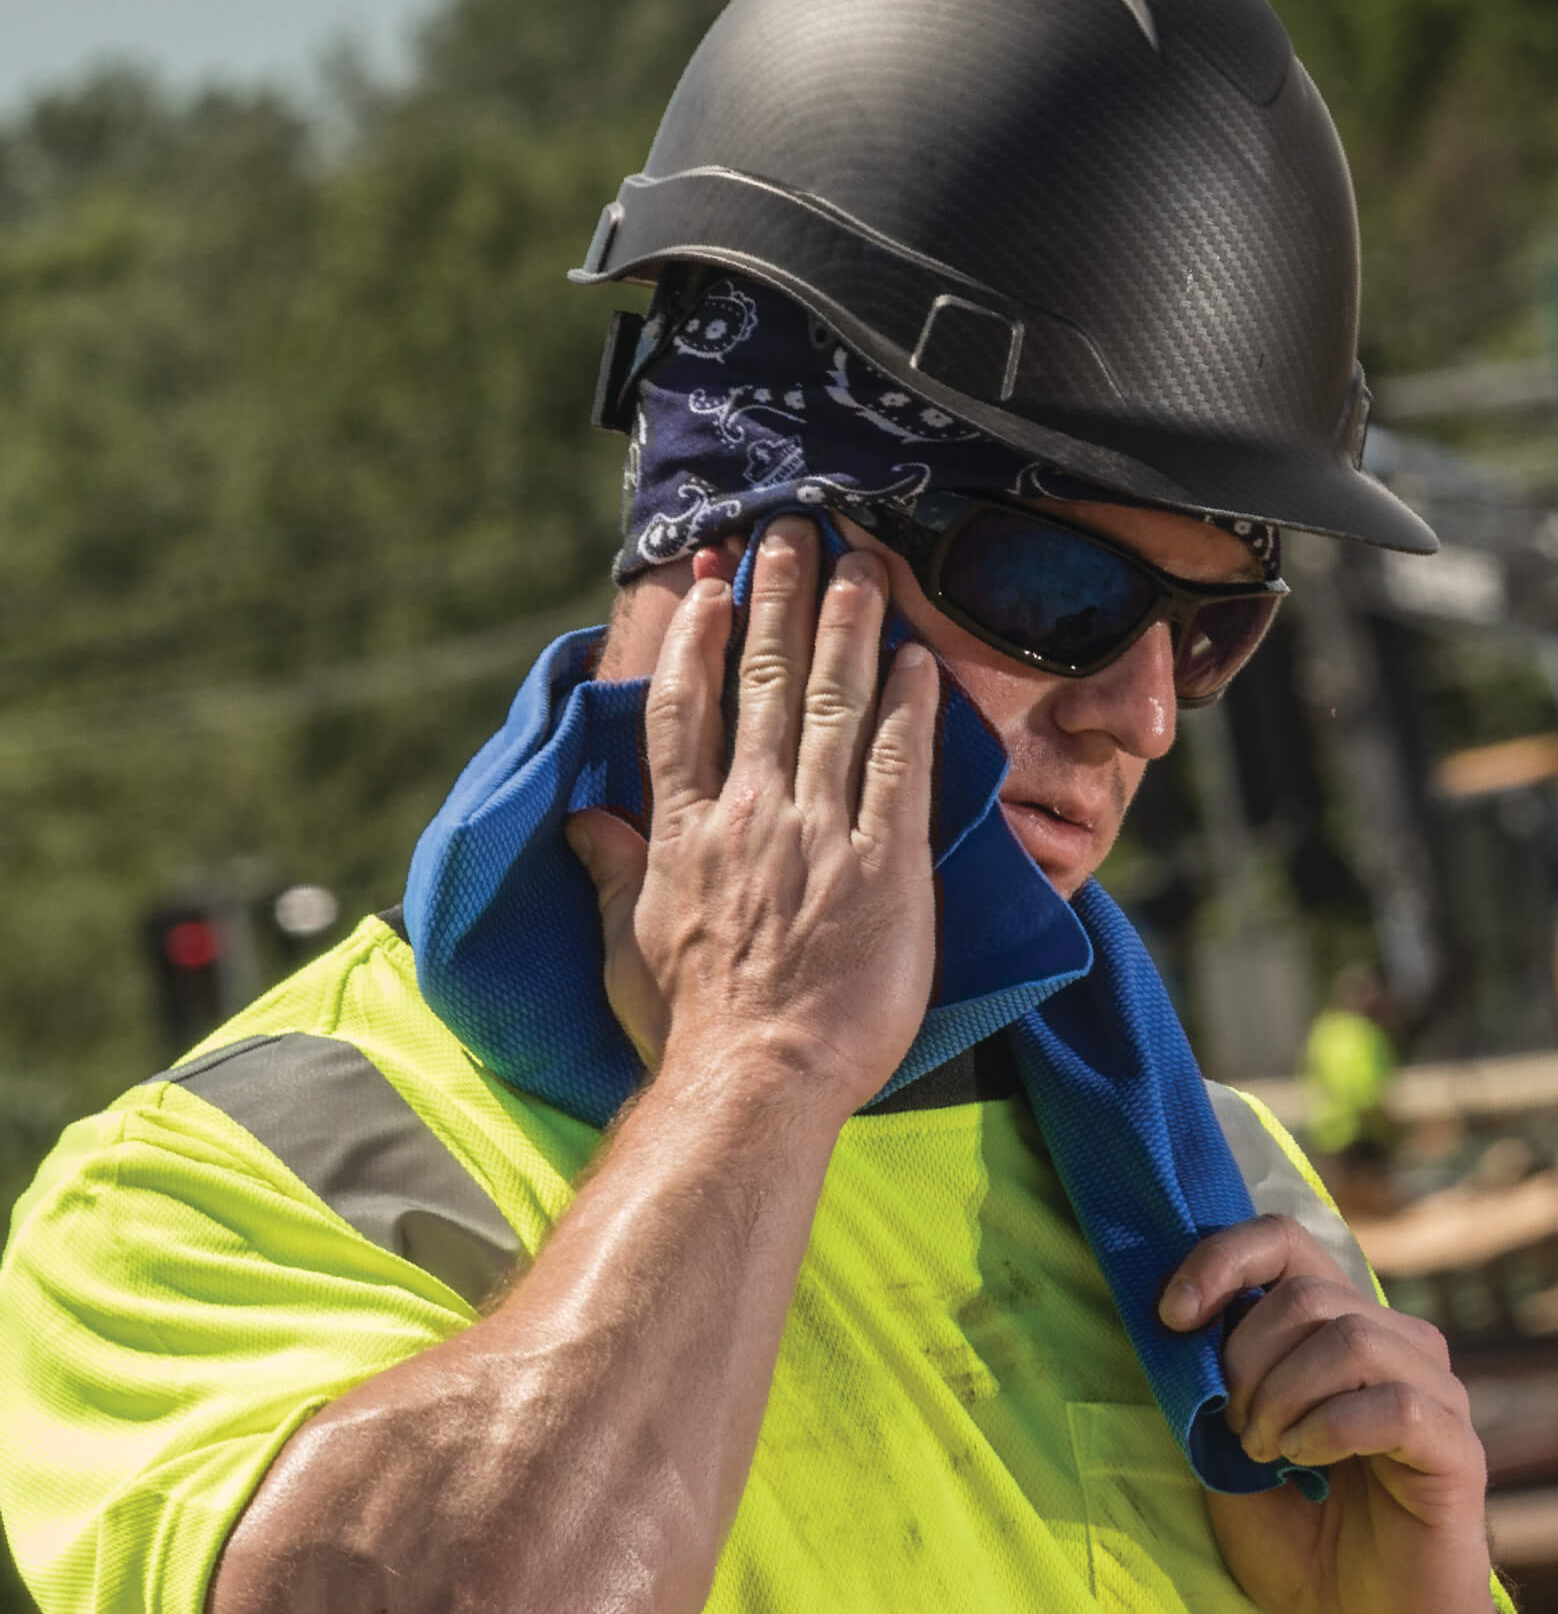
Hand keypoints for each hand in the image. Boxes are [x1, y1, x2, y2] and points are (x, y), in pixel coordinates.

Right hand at [565, 518, 940, 1115]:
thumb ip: (613, 872)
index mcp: (687, 831)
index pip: (685, 712)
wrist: (758, 1080)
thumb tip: (583, 822)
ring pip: (834, 707)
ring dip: (848, 629)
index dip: (698, 641)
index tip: (711, 589)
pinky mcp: (886, 866)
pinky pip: (899, 769)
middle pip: (766, 686)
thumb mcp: (628, 947)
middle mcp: (752, 814)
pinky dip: (908, 710)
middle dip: (781, 601)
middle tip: (795, 533)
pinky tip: (919, 661)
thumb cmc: (692, 1027)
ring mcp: (820, 835)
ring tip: (861, 567)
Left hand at [1159, 1216, 1500, 1613]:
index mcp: (1337, 1330)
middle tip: (1235, 1429)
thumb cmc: (1305, 1548)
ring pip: (1350, 1337)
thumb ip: (1213, 1389)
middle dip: (1245, 1358)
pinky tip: (1305, 1462)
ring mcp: (1433, 1392)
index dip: (1222, 1260)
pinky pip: (1394, 1404)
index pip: (1285, 1242)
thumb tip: (1178, 1320)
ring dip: (1283, 1394)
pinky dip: (1330, 1427)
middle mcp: (1394, 1344)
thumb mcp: (1229, 1457)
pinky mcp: (1457, 1448)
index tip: (1172, 1315)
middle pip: (1307, 1293)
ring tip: (1266, 1451)